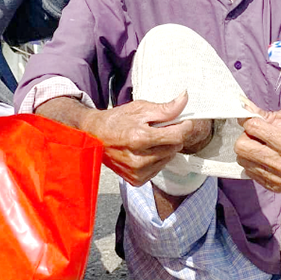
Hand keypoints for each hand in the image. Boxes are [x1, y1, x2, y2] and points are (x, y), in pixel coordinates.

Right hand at [80, 93, 194, 185]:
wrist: (95, 136)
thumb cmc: (117, 120)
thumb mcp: (140, 108)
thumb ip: (166, 108)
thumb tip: (185, 99)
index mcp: (140, 138)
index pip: (177, 136)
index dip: (185, 127)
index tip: (185, 121)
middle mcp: (139, 159)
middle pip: (174, 148)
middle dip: (172, 136)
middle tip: (160, 128)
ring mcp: (137, 172)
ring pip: (168, 159)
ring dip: (165, 148)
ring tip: (149, 140)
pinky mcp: (136, 180)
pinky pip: (159, 168)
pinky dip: (157, 159)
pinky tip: (145, 151)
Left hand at [234, 97, 280, 192]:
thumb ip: (267, 114)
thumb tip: (244, 107)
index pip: (252, 128)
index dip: (251, 122)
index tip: (255, 121)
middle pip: (241, 147)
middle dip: (246, 137)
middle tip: (256, 135)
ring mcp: (278, 178)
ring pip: (243, 161)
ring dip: (248, 151)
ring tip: (262, 146)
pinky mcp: (276, 187)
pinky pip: (250, 173)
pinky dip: (254, 163)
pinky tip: (266, 157)